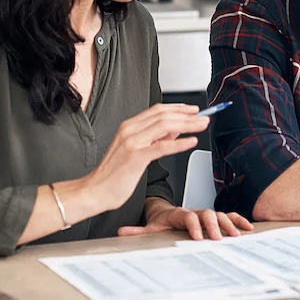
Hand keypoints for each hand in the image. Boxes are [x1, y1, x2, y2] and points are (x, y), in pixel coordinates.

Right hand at [82, 104, 210, 212]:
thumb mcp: (134, 151)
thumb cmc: (113, 175)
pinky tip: (191, 142)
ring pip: (165, 126)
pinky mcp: (136, 156)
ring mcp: (132, 142)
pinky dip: (179, 142)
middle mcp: (130, 130)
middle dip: (187, 115)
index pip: (157, 110)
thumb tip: (174, 130)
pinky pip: (162, 146)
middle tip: (204, 117)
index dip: (178, 108)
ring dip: (187, 125)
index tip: (193, 110)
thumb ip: (153, 139)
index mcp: (128, 127)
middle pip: (164, 115)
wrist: (95, 191)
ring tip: (202, 126)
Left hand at [119, 205, 254, 239]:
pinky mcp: (213, 218)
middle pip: (206, 214)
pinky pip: (228, 216)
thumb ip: (138, 231)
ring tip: (236, 235)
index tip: (198, 238)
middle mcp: (194, 212)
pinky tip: (248, 227)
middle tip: (218, 238)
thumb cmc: (161, 221)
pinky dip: (238, 220)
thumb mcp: (149, 227)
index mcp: (179, 214)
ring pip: (219, 214)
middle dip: (213, 226)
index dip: (193, 226)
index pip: (188, 217)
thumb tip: (121, 232)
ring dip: (228, 224)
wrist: (167, 212)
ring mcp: (204, 214)